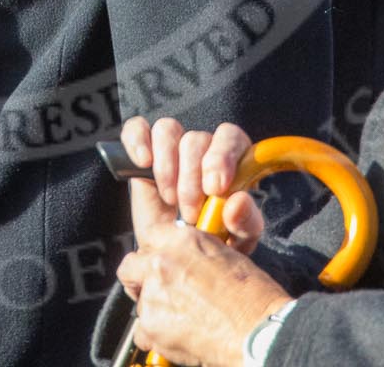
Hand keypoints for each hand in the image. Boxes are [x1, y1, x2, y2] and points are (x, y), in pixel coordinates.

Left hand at [117, 223, 290, 366]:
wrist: (259, 332)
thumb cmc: (253, 298)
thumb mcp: (225, 256)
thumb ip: (195, 253)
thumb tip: (181, 259)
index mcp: (181, 240)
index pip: (150, 236)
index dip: (154, 252)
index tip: (158, 263)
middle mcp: (161, 263)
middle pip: (130, 266)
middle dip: (140, 278)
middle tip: (156, 291)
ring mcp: (153, 295)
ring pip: (140, 301)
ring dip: (155, 310)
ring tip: (182, 320)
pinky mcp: (151, 326)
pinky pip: (141, 333)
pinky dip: (155, 337)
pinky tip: (178, 337)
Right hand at [119, 117, 264, 255]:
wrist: (178, 255)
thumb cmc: (212, 241)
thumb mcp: (238, 240)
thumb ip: (246, 222)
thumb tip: (238, 202)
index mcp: (233, 161)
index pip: (231, 137)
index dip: (222, 156)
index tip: (214, 188)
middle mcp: (202, 147)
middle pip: (196, 138)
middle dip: (190, 177)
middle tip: (190, 212)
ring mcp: (171, 146)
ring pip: (167, 130)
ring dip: (166, 166)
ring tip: (169, 198)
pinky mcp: (142, 150)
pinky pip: (137, 129)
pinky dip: (137, 141)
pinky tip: (143, 163)